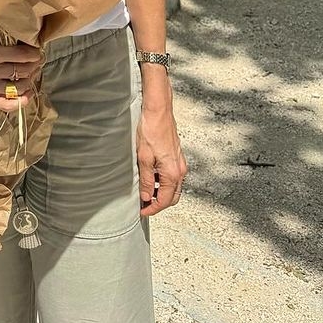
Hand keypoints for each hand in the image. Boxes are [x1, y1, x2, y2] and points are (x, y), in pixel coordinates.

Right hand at [0, 23, 42, 113]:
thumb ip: (10, 28)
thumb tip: (32, 30)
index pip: (22, 56)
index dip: (34, 54)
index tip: (38, 51)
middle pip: (22, 72)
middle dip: (34, 65)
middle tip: (38, 60)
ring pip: (18, 88)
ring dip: (30, 79)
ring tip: (32, 72)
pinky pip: (6, 104)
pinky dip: (20, 101)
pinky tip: (28, 93)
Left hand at [135, 91, 186, 216]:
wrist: (159, 111)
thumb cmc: (150, 130)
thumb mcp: (143, 157)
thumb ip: (146, 179)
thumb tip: (146, 196)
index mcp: (172, 173)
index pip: (164, 200)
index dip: (152, 208)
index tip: (142, 211)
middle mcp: (180, 170)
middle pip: (172, 197)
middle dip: (158, 203)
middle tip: (143, 204)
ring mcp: (180, 163)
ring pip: (173, 187)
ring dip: (161, 192)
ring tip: (145, 191)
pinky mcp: (177, 156)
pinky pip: (172, 176)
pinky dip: (163, 182)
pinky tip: (151, 177)